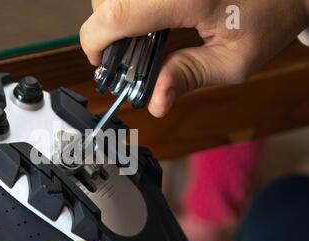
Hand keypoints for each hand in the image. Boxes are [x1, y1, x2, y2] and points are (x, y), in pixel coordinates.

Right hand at [81, 0, 308, 116]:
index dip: (95, 41)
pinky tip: (152, 17)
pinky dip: (132, 4)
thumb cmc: (273, 11)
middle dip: (107, 30)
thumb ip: (188, 77)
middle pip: (107, 0)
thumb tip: (155, 102)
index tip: (100, 62)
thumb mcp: (234, 59)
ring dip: (118, 15)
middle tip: (130, 54)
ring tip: (145, 35)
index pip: (115, 15)